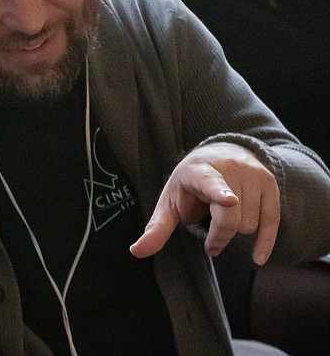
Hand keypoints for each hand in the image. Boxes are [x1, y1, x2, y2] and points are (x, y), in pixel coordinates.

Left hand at [130, 142, 279, 265]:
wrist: (221, 153)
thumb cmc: (189, 183)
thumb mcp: (170, 201)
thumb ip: (157, 228)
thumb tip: (136, 251)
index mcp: (199, 170)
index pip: (209, 182)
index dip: (218, 192)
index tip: (228, 201)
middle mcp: (229, 168)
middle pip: (230, 217)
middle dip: (219, 236)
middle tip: (210, 243)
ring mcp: (253, 175)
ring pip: (249, 224)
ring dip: (235, 232)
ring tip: (223, 218)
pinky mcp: (270, 185)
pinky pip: (272, 221)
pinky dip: (265, 242)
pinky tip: (257, 257)